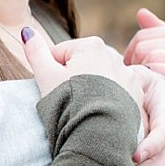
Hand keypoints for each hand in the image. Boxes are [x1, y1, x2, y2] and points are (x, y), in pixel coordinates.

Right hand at [24, 29, 141, 107]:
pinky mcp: (137, 94)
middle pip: (82, 65)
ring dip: (91, 89)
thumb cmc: (69, 103)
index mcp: (91, 46)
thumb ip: (36, 51)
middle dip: (73, 79)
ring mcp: (128, 75)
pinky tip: (100, 112)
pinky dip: (108, 100)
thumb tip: (27, 31)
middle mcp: (114, 55)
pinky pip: (117, 92)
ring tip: (84, 108)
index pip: (60, 54)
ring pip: (100, 79)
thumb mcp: (45, 75)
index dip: (51, 72)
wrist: (98, 134)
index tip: (55, 88)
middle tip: (68, 100)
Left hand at [122, 8, 164, 116]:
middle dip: (136, 64)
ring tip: (149, 83)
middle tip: (140, 78)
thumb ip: (154, 32)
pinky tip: (159, 83)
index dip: (130, 54)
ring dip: (146, 73)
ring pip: (155, 58)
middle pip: (145, 47)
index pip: (141, 37)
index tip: (132, 68)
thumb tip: (141, 12)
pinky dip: (163, 76)